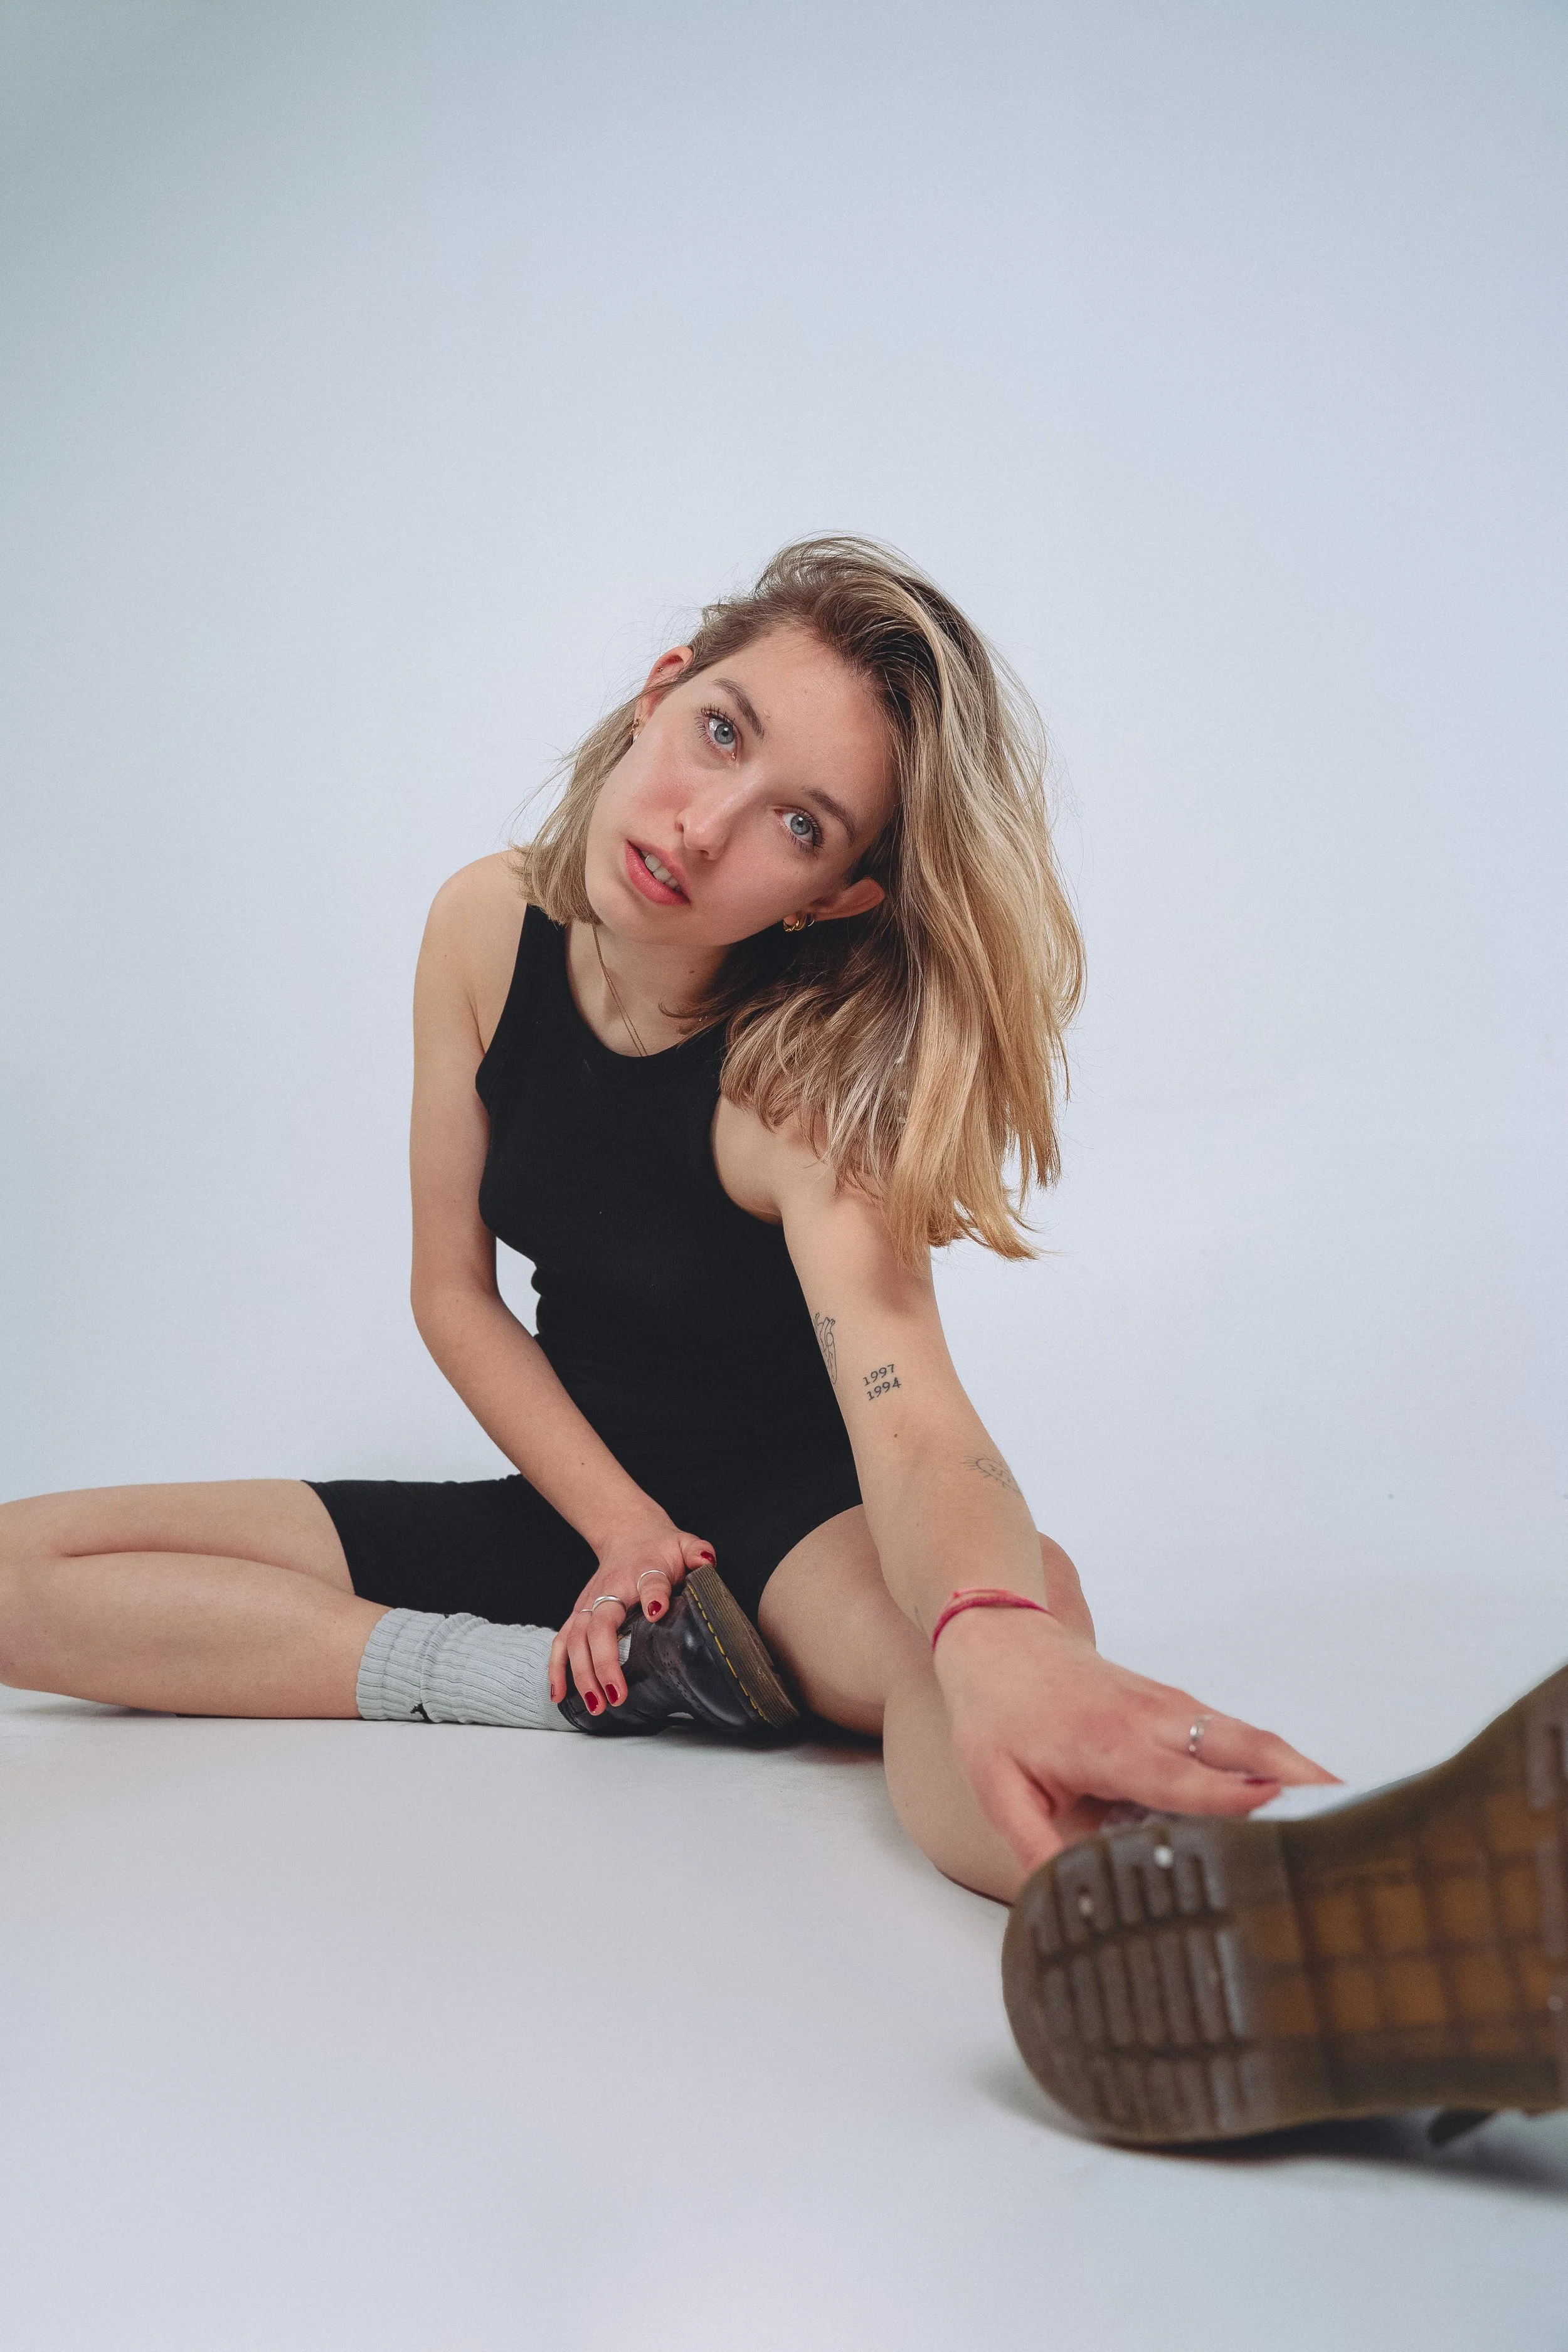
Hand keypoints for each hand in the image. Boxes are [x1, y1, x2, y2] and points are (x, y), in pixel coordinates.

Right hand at [548, 1515, 715, 1716]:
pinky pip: (561, 1643)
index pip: (649, 1583)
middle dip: (605, 1662)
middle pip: (600, 1626)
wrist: (628, 1534)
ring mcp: (589, 1604)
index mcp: (642, 1572)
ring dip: (582, 1674)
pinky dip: (556, 1668)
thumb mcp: (684, 1544)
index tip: (656, 1611)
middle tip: (616, 1694)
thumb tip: (705, 1560)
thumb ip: (697, 1551)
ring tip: (596, 1706)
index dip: (654, 1596)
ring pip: (576, 1640)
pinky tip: (559, 1695)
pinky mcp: (578, 1614)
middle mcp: (609, 1590)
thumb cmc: (660, 1549)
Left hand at [934, 1607, 1338, 1874]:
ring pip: (1254, 1738)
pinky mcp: (1183, 1707)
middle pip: (1245, 1747)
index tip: (1283, 1816)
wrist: (1000, 1637)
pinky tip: (1312, 1797)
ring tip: (1361, 1819)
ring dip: (1305, 1773)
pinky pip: (1240, 1735)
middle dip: (1303, 1783)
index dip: (1233, 1799)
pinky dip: (1282, 1761)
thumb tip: (1067, 1910)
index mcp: (1110, 1745)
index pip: (1183, 1778)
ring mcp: (1175, 1708)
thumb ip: (1036, 1850)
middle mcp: (1155, 1721)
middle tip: (1362, 1826)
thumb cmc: (999, 1716)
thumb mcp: (999, 1791)